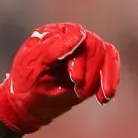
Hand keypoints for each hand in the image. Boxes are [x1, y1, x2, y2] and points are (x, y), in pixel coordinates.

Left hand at [0, 22, 120, 133]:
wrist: (28, 104)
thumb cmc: (26, 83)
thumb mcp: (34, 66)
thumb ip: (54, 49)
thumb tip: (81, 33)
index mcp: (53, 33)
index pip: (76, 35)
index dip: (79, 58)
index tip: (75, 79)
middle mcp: (70, 37)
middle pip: (94, 45)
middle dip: (89, 71)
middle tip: (78, 90)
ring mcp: (84, 50)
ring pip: (106, 54)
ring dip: (101, 77)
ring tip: (86, 94)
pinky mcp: (93, 65)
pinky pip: (111, 65)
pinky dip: (111, 80)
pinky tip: (104, 97)